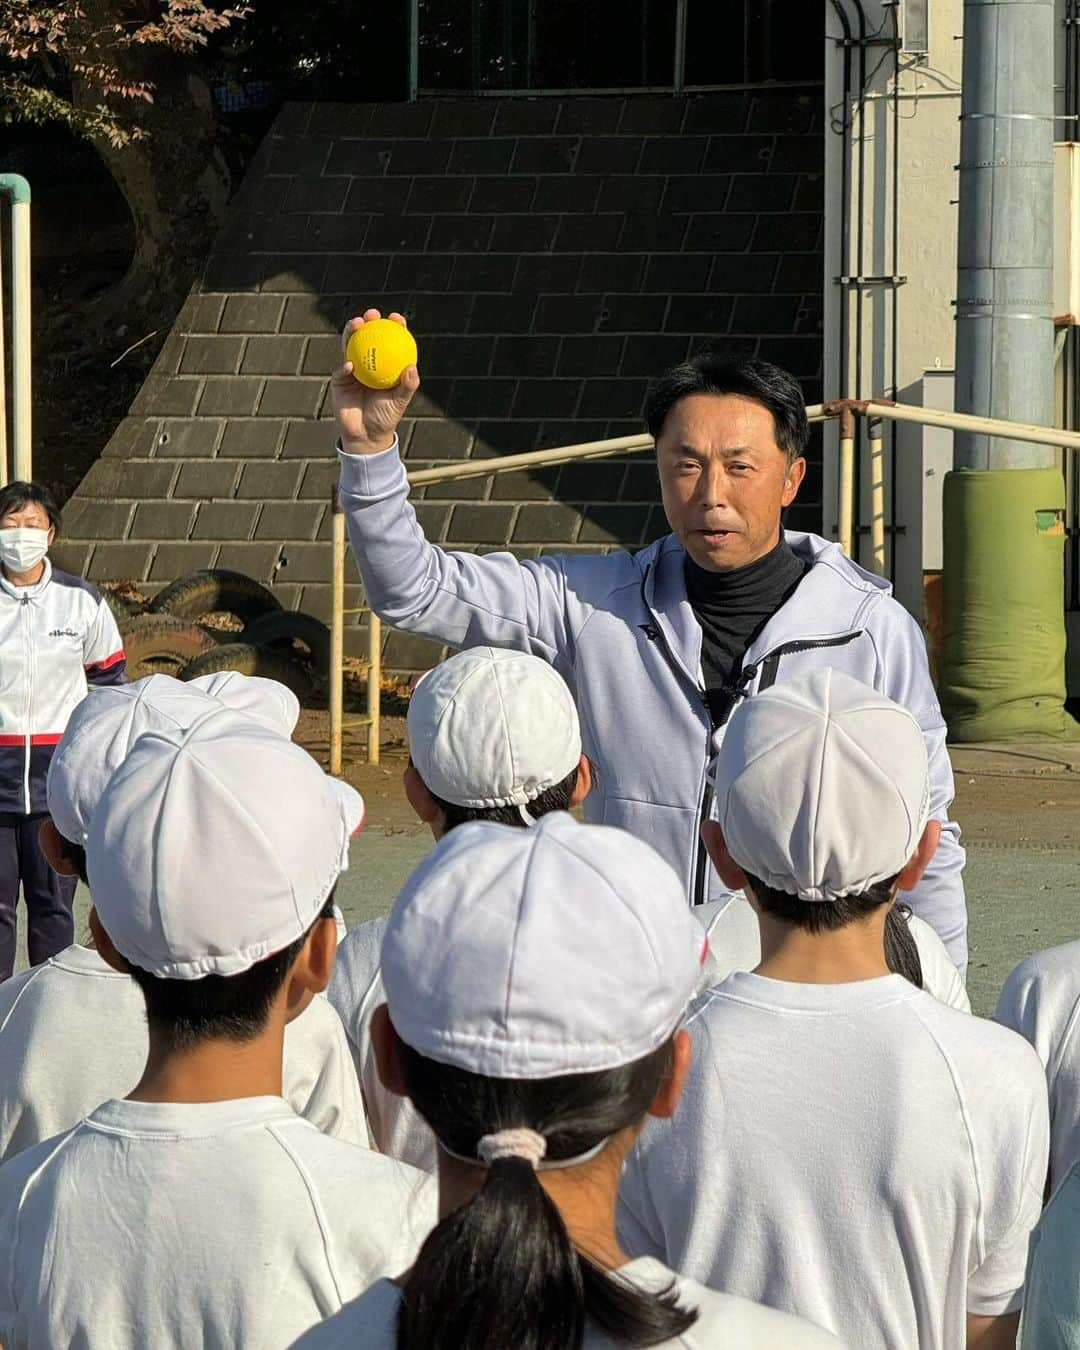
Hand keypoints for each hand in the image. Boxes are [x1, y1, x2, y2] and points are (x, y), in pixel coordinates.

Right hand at [331, 310, 420, 454]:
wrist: (366, 435)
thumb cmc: (386, 417)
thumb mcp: (399, 402)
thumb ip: (407, 385)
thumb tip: (412, 367)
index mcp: (385, 364)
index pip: (389, 341)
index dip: (393, 326)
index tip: (396, 317)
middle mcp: (368, 362)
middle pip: (367, 336)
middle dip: (369, 320)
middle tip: (372, 313)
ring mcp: (352, 369)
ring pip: (350, 346)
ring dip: (351, 332)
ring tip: (356, 324)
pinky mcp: (339, 380)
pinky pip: (341, 371)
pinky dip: (345, 367)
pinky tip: (350, 365)